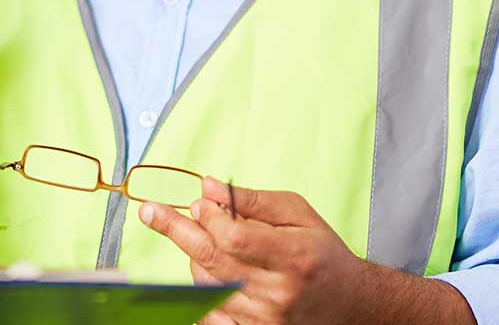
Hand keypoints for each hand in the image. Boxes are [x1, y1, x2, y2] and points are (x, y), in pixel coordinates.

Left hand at [140, 178, 473, 324]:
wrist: (348, 303)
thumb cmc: (320, 251)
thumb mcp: (297, 213)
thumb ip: (253, 200)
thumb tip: (208, 187)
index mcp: (293, 256)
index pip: (235, 237)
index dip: (210, 218)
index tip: (199, 202)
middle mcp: (278, 291)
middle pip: (213, 259)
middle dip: (176, 230)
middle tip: (150, 211)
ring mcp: (265, 317)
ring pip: (207, 283)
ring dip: (196, 257)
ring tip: (210, 241)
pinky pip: (209, 313)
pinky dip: (195, 293)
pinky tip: (191, 275)